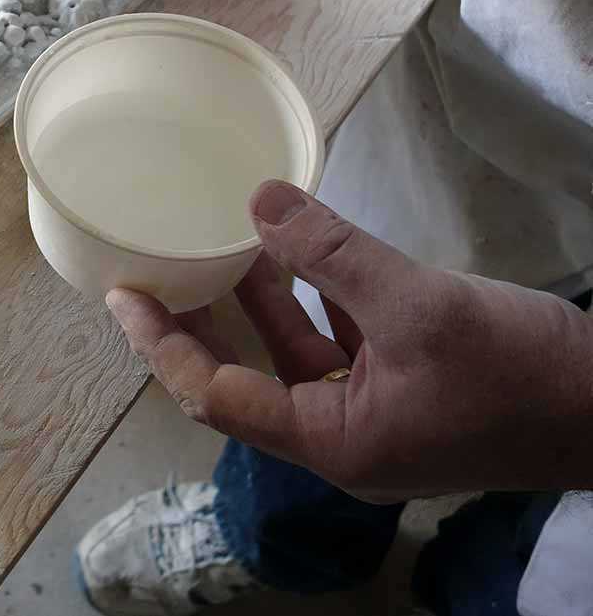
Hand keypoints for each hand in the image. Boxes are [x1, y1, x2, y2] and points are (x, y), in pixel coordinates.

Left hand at [106, 180, 592, 501]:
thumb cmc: (523, 373)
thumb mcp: (418, 304)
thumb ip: (333, 253)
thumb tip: (259, 201)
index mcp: (331, 442)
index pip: (214, 394)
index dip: (161, 344)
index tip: (121, 296)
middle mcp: (340, 438)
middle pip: (242, 380)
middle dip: (198, 324)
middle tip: (153, 269)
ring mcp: (375, 416)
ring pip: (292, 357)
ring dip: (258, 302)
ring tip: (219, 241)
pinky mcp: (406, 390)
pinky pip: (338, 345)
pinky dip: (313, 300)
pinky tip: (296, 250)